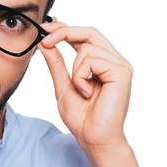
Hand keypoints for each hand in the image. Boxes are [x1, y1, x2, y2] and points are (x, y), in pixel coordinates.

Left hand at [38, 22, 133, 157]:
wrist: (94, 139)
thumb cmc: (82, 118)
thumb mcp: (63, 85)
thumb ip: (56, 63)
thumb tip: (45, 43)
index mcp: (102, 63)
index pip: (85, 36)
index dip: (65, 28)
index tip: (44, 27)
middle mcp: (114, 61)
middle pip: (90, 32)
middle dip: (64, 32)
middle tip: (45, 40)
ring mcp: (120, 65)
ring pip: (87, 47)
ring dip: (74, 69)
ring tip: (80, 89)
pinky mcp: (122, 72)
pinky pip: (92, 60)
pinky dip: (81, 76)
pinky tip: (87, 92)